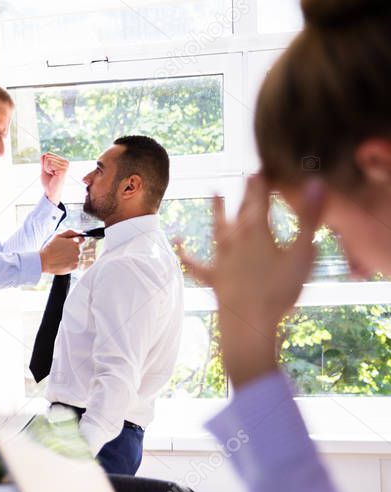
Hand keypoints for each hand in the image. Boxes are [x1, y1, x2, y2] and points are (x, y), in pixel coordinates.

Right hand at [40, 230, 82, 273]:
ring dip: (70, 256)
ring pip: (76, 256)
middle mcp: (77, 251)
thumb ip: (70, 231)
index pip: (81, 239)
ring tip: (60, 257)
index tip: (69, 243)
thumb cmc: (49, 248)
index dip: (75, 240)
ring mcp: (76, 259)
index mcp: (74, 242)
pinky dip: (69, 263)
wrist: (44, 261)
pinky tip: (62, 262)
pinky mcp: (74, 267)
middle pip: (78, 248)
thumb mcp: (58, 235)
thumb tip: (80, 231)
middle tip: (61, 251)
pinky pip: (74, 264)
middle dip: (71, 249)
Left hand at [41, 152, 69, 204]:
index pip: (48, 154)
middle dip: (45, 166)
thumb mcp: (45, 169)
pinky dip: (48, 170)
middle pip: (47, 155)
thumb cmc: (48, 182)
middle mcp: (65, 162)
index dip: (44, 164)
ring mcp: (65, 165)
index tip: (49, 171)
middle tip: (51, 174)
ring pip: (48, 159)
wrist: (51, 192)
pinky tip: (54, 176)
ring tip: (52, 175)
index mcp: (62, 161)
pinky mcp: (64, 169)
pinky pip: (50, 164)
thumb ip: (44, 161)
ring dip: (47, 168)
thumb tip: (44, 154)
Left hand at [177, 175, 321, 388]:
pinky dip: (185, 251)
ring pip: (218, 228)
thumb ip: (309, 218)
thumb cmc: (279, 290)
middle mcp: (234, 239)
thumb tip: (316, 183)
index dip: (263, 183)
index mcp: (257, 230)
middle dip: (247, 192)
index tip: (264, 167)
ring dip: (217, 209)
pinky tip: (176, 241)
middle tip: (248, 176)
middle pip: (241, 210)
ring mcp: (221, 259)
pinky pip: (194, 262)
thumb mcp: (303, 253)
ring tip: (215, 192)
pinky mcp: (212, 278)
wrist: (248, 323)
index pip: (261, 199)